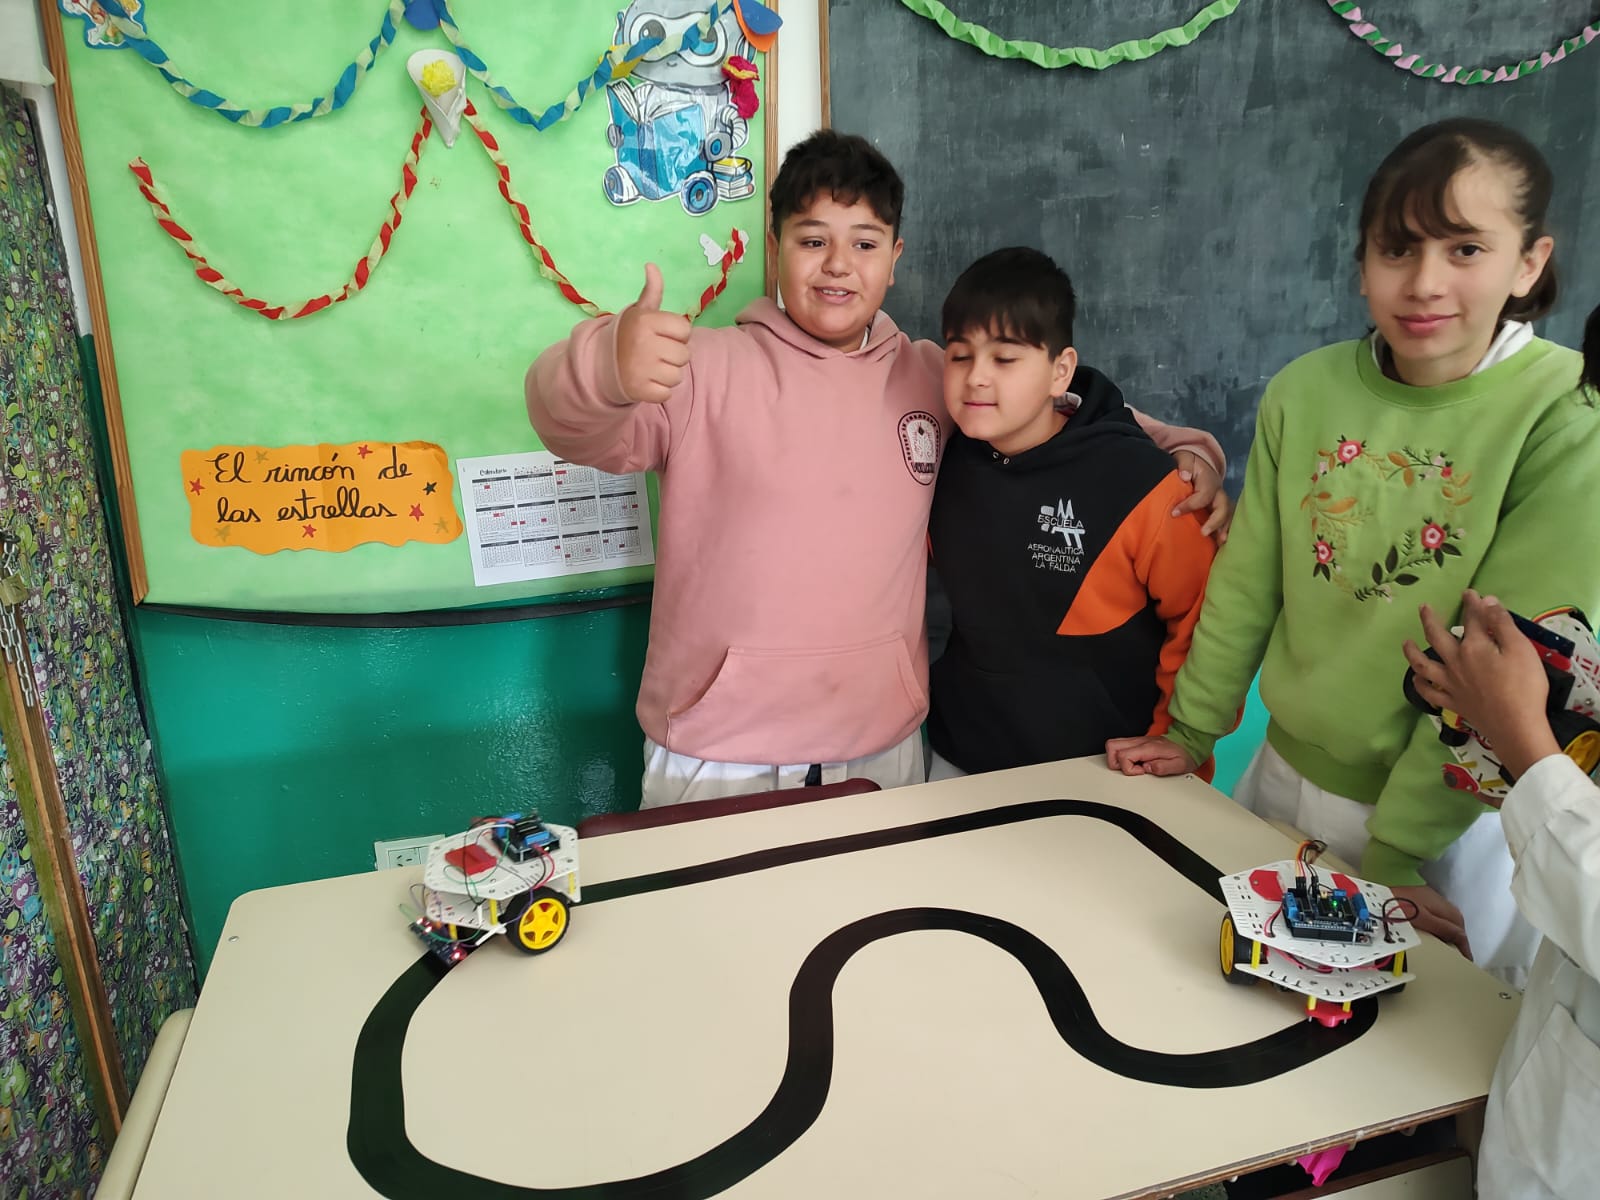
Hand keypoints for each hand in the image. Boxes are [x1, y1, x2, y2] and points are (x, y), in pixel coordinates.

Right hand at [615, 263, 691, 404]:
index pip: (685, 330)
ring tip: (651, 368)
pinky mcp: (640, 391)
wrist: (600, 363)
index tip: (662, 335)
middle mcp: (644, 344)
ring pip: (678, 376)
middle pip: (684, 355)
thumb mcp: (639, 311)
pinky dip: (659, 391)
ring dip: (667, 374)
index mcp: (646, 321)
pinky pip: (667, 393)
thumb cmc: (628, 335)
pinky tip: (647, 381)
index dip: (677, 334)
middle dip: (673, 356)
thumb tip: (651, 265)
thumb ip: (652, 291)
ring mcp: (641, 369)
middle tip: (655, 353)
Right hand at [1106, 735, 1198, 776]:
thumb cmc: (1183, 755)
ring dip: (1116, 758)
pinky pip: (1121, 745)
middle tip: (1131, 770)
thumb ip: (1162, 768)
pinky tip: (1134, 762)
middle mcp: (1140, 741)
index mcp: (1149, 748)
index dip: (1128, 769)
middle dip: (1115, 762)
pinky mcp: (1137, 742)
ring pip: (1113, 744)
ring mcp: (1138, 740)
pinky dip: (1122, 756)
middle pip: (1112, 746)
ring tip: (1131, 767)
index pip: (1124, 756)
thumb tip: (1147, 768)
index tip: (1141, 772)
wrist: (1188, 744)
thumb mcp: (1179, 765)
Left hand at [1171, 450, 1233, 544]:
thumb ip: (1184, 465)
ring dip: (1225, 530)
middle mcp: (1219, 493)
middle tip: (1204, 533)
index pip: (1203, 496)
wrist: (1197, 464)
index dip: (1190, 505)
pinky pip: (1225, 522)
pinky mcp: (1220, 511)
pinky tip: (1220, 545)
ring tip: (1220, 543)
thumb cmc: (1189, 464)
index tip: (1173, 513)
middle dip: (1216, 521)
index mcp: (1210, 481)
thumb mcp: (1184, 458)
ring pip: (1228, 516)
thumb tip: (1185, 476)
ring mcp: (1221, 502)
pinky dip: (1224, 532)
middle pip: (1223, 508)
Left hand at [1391, 883, 1471, 959]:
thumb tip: (1462, 938)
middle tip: (1457, 953)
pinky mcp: (1417, 898)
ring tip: (1446, 947)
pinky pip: (1434, 914)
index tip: (1466, 959)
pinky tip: (1431, 933)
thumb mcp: (1422, 920)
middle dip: (1458, 938)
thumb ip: (1443, 928)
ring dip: (1448, 931)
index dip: (1463, 944)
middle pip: (1455, 921)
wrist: (1376, 891)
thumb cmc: (1399, 906)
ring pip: (1445, 917)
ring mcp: (1427, 897)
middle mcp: (1438, 900)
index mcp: (1442, 906)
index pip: (1459, 927)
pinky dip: (1437, 925)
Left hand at [1402, 589, 1558, 783]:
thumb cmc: (1523, 686)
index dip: (1472, 604)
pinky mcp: (1453, 703)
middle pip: (1437, 638)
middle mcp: (1456, 663)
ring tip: (1406, 642)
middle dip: (1430, 620)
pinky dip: (1419, 685)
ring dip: (1412, 652)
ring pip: (1423, 665)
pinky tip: (1416, 679)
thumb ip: (1502, 624)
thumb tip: (1486, 602)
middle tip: (1424, 608)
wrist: (1516, 726)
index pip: (1472, 620)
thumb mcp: (1520, 649)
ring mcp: (1451, 684)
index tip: (1470, 593)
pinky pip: (1429, 693)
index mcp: (1474, 647)